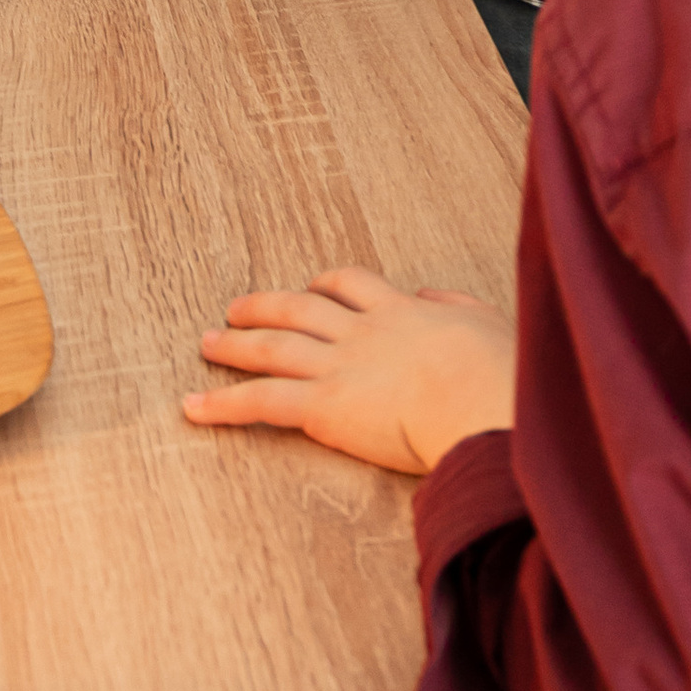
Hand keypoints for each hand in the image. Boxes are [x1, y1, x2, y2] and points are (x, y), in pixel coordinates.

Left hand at [181, 271, 516, 474]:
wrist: (479, 399)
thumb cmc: (496, 371)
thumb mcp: (485, 322)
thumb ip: (454, 307)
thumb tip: (430, 298)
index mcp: (401, 312)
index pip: (353, 285)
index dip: (326, 284)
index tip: (310, 285)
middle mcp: (362, 331)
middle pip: (301, 308)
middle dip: (265, 306)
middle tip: (236, 308)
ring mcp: (339, 366)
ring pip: (274, 346)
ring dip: (236, 344)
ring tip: (209, 343)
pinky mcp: (323, 406)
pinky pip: (261, 401)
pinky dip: (223, 402)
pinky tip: (194, 405)